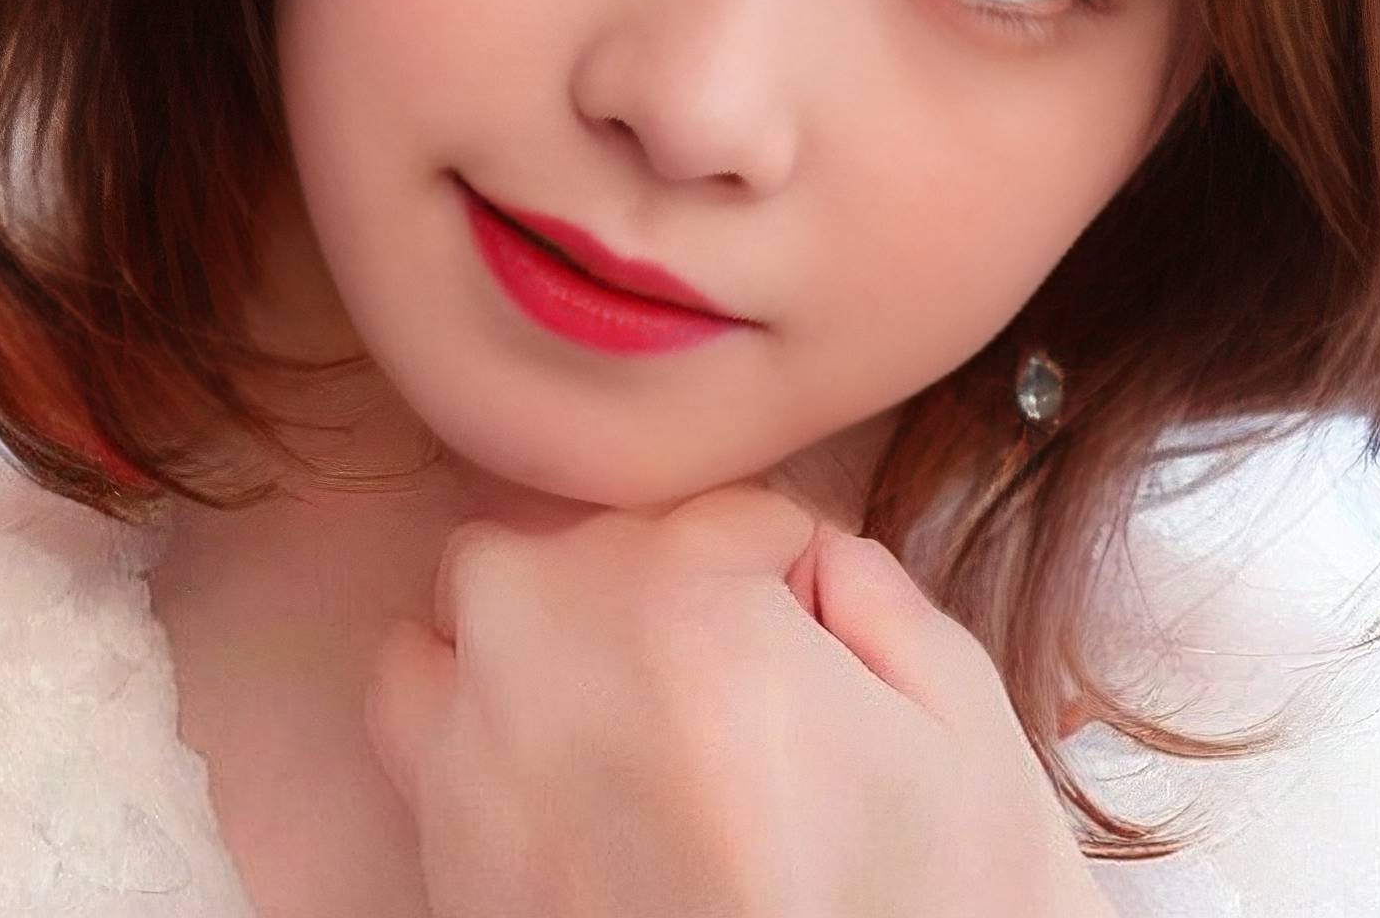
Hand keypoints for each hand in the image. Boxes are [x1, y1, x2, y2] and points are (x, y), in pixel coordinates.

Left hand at [363, 482, 1110, 917]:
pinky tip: (572, 789)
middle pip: (573, 540)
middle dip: (649, 581)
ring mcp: (474, 767)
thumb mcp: (964, 732)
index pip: (729, 512)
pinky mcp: (441, 868)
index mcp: (687, 609)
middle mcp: (552, 662)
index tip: (822, 646)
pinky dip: (473, 726)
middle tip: (729, 680)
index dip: (790, 573)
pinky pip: (416, 733)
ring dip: (533, 635)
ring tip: (626, 717)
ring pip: (461, 617)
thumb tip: (812, 566)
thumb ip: (879, 596)